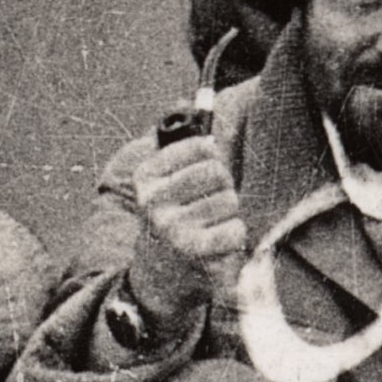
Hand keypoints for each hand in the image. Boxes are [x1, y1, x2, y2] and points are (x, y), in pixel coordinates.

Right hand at [112, 109, 248, 301]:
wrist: (157, 282)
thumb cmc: (170, 223)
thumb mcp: (162, 184)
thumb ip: (178, 144)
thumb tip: (191, 100)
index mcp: (146, 176)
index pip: (202, 145)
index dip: (213, 160)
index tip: (202, 178)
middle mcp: (154, 199)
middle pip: (218, 171)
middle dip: (223, 188)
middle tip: (209, 207)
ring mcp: (172, 225)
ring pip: (230, 200)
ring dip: (229, 216)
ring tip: (211, 228)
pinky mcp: (193, 250)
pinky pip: (235, 227)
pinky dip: (234, 237)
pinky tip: (218, 244)